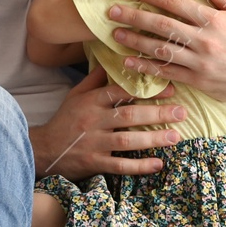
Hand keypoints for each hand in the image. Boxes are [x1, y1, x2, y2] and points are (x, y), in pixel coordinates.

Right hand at [31, 68, 183, 178]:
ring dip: (152, 140)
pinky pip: (119, 165)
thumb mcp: (75, 95)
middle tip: (181, 112)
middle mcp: (93, 121)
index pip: (120, 92)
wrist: (43, 149)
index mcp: (90, 102)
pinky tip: (157, 164)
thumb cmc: (64, 120)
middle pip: (128, 116)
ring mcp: (93, 144)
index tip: (169, 89)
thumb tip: (113, 60)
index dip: (145, 90)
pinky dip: (139, 166)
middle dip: (156, 114)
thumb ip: (95, 80)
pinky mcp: (94, 163)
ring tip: (175, 137)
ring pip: (126, 141)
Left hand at [110, 0, 225, 106]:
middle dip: (134, 16)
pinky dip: (146, 67)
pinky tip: (128, 61)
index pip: (175, 2)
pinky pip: (166, 72)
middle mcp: (204, 40)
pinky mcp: (197, 80)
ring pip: (161, 50)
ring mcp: (199, 62)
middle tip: (112, 10)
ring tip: (116, 33)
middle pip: (162, 25)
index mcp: (213, 20)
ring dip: (135, 41)